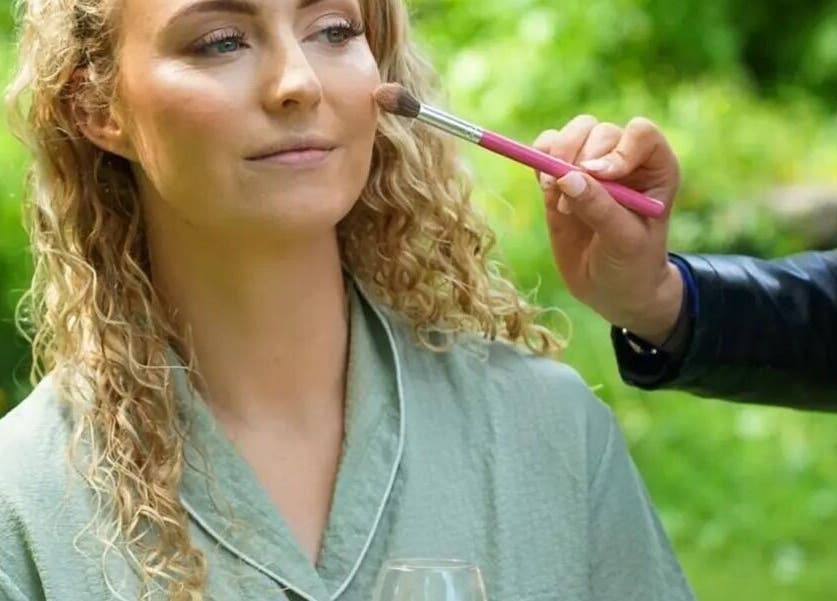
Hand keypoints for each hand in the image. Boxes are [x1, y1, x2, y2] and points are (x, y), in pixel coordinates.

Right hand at [534, 115, 683, 343]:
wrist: (611, 289)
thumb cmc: (631, 265)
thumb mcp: (623, 241)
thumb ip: (599, 208)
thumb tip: (565, 177)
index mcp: (655, 168)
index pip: (639, 133)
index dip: (618, 150)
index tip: (602, 177)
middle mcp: (624, 159)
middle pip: (598, 131)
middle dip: (579, 157)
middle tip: (570, 194)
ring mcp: (590, 166)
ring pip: (571, 133)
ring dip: (557, 156)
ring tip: (555, 192)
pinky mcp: (562, 177)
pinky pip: (545, 149)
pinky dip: (539, 160)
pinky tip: (545, 187)